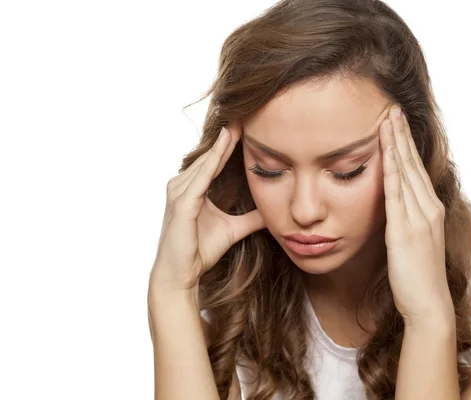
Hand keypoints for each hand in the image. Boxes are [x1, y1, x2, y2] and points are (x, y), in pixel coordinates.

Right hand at [149, 121, 265, 291]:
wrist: (182, 274)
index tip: (247, 125)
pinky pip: (201, 176)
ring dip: (221, 142)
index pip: (214, 160)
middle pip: (209, 155)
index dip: (229, 143)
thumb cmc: (200, 251)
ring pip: (205, 161)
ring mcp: (179, 192)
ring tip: (238, 123)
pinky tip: (224, 144)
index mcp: (192, 188)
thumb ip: (251, 218)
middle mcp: (182, 185)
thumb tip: (272, 211)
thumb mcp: (233, 229)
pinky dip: (213, 159)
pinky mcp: (182, 203)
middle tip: (245, 113)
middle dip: (227, 136)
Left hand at [379, 105, 453, 324]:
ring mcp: (419, 218)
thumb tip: (391, 204)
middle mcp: (428, 208)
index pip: (416, 169)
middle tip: (392, 107)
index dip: (406, 144)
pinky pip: (397, 194)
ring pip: (406, 172)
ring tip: (388, 118)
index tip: (396, 122)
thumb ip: (404, 219)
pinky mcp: (405, 230)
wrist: (428, 303)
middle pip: (413, 163)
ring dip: (396, 143)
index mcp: (430, 209)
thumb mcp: (413, 240)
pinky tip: (386, 152)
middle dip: (401, 134)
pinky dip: (392, 169)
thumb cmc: (417, 276)